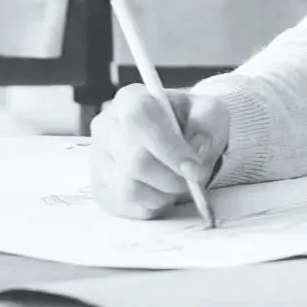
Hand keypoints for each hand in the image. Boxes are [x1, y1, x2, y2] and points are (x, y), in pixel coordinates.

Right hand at [89, 85, 229, 219]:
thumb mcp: (209, 113)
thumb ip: (207, 123)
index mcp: (130, 99)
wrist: (179, 143)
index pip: (139, 119)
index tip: (194, 169)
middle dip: (172, 179)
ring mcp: (98, 159)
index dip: (168, 148)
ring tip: (174, 184)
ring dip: (163, 195)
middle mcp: (106, 126)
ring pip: (129, 189)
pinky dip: (151, 206)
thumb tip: (197, 147)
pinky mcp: (100, 188)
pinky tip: (160, 192)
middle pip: (135, 161)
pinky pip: (126, 207)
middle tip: (192, 180)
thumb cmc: (191, 124)